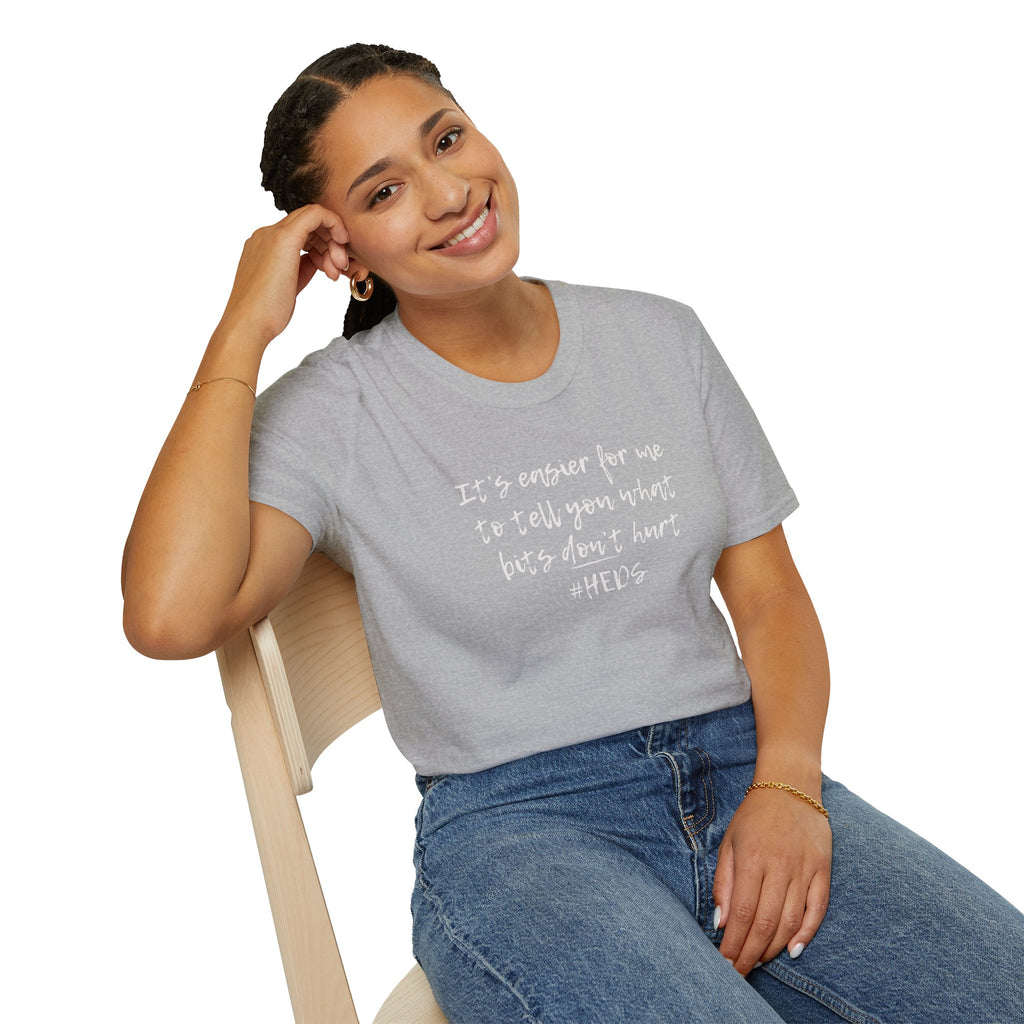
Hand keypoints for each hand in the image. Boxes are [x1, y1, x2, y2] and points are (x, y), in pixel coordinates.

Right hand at [217, 204, 350, 348]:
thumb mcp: (289, 285)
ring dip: (333, 242)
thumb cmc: (266, 313)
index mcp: (264, 246)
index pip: (300, 233)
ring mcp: (272, 234)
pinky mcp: (284, 238)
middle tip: (339, 268)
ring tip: (336, 271)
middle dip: (330, 243)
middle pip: (307, 224)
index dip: (322, 246)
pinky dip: (334, 224)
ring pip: (313, 218)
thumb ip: (302, 268)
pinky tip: (342, 243)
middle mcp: (266, 235)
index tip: (332, 267)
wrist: (249, 323)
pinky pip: (316, 214)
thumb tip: (318, 260)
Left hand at [712, 787, 831, 974]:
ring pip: (791, 921)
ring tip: (759, 961)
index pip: (742, 913)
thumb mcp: (729, 843)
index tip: (725, 963)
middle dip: (751, 953)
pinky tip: (793, 950)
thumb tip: (721, 923)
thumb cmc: (754, 816)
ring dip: (774, 948)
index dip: (734, 943)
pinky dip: (807, 933)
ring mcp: (804, 868)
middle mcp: (779, 866)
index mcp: (752, 859)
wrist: (790, 786)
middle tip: (740, 972)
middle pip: (766, 923)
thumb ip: (724, 883)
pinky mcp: (823, 869)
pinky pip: (818, 909)